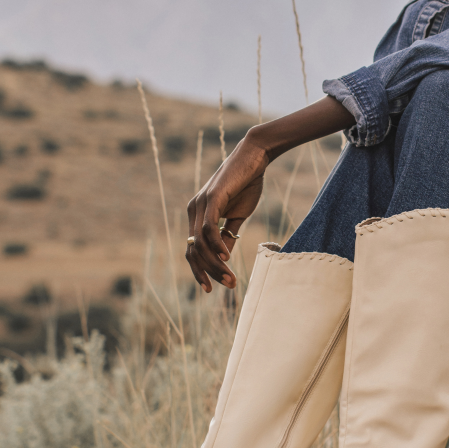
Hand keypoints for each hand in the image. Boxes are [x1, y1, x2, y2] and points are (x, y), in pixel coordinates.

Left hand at [184, 95, 354, 291]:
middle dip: (208, 272)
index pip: (193, 250)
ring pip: (201, 244)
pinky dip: (216, 245)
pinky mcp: (211, 198)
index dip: (200, 271)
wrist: (255, 158)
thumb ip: (228, 235)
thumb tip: (225, 257)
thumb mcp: (237, 216)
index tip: (210, 289)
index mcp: (197, 216)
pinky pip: (208, 228)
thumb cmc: (247, 184)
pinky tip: (226, 258)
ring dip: (215, 264)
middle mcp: (193, 210)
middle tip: (227, 286)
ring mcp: (200, 204)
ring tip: (230, 278)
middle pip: (194, 251)